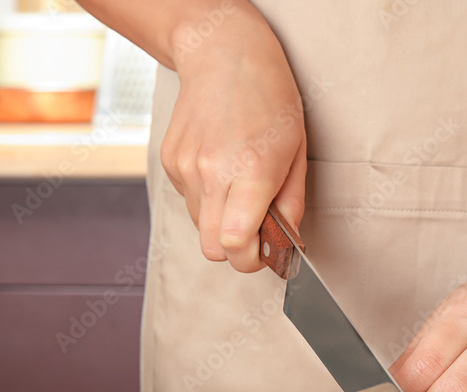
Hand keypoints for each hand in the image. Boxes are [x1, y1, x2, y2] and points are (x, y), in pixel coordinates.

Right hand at [160, 3, 306, 271]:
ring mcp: (185, 167)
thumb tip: (286, 242)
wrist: (223, 56)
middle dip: (234, 250)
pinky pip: (187, 199)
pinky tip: (220, 165)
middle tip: (254, 233)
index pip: (235, 246)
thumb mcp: (296, 153)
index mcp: (250, 173)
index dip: (250, 261)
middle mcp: (211, 174)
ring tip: (238, 185)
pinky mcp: (170, 161)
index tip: (263, 254)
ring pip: (198, 224)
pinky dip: (204, 195)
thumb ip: (291, 205)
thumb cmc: (269, 99)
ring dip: (219, 218)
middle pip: (211, 249)